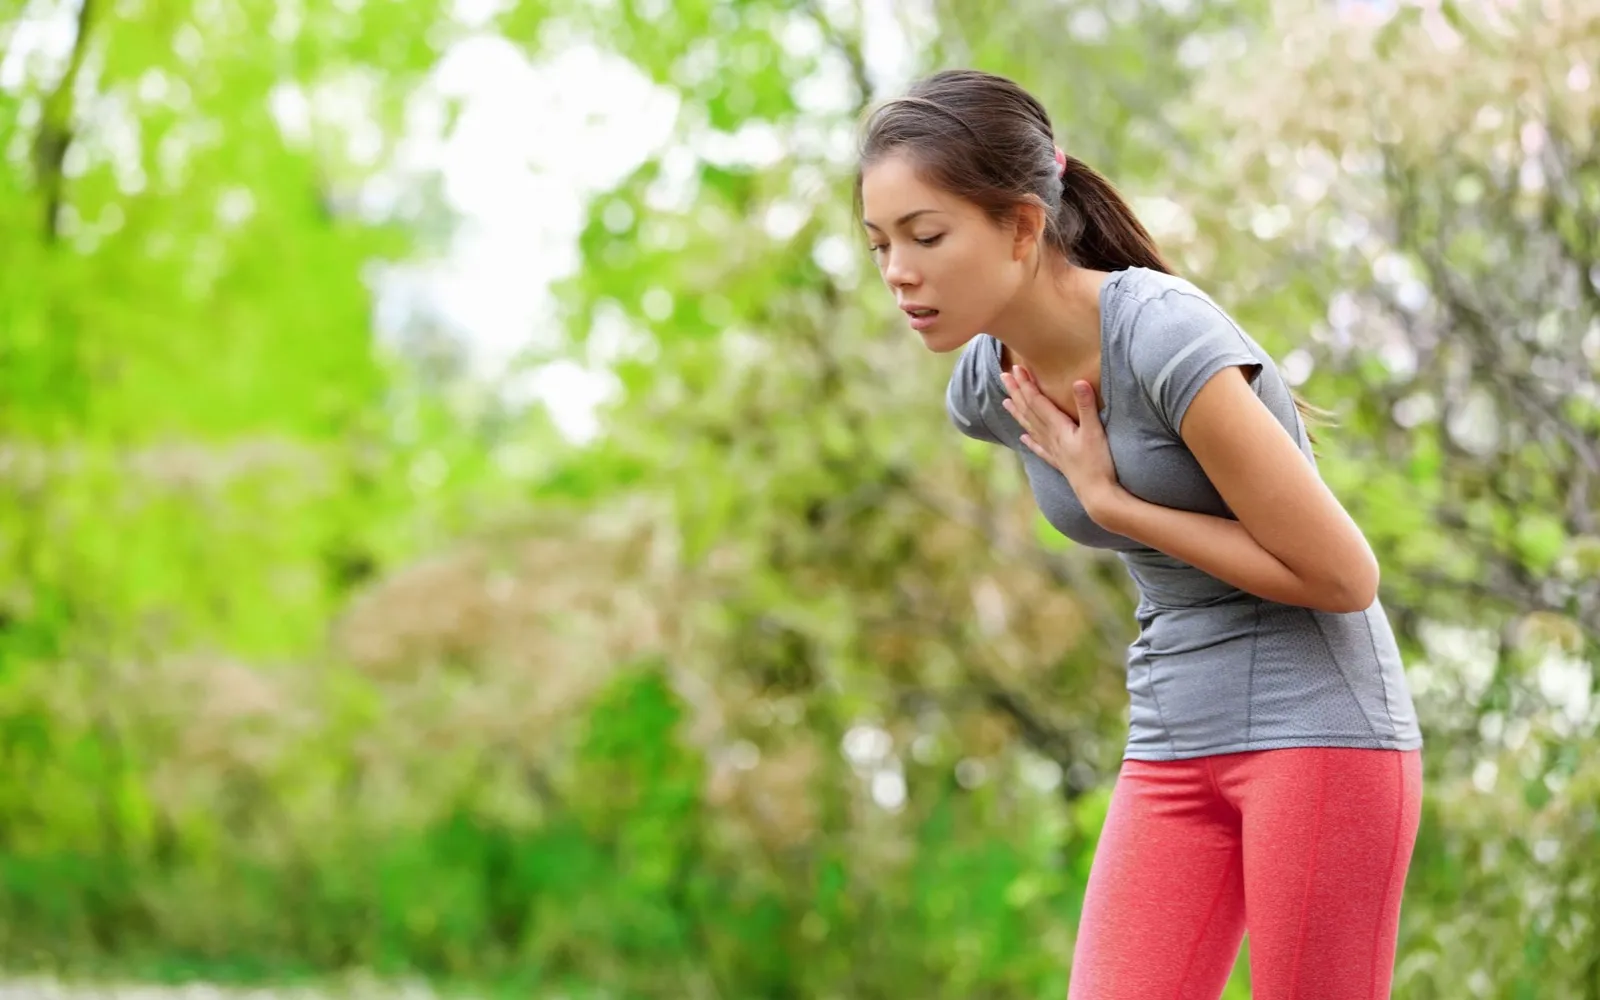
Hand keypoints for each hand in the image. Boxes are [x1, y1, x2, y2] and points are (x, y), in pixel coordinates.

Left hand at [1000, 366, 1124, 521]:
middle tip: (1004, 376)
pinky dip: (1030, 441)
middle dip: (1017, 392)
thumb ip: (1086, 406)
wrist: (1097, 495)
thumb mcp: (1095, 431)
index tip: (1016, 369)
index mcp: (1057, 427)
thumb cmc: (1098, 463)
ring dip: (1018, 413)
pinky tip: (1023, 439)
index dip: (1026, 384)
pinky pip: (1039, 449)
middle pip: (1029, 411)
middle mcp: (1050, 438)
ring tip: (1005, 401)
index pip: (1037, 401)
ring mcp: (1053, 451)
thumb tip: (1079, 381)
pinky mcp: (1059, 462)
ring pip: (1030, 427)